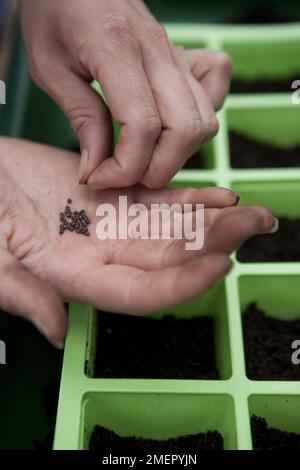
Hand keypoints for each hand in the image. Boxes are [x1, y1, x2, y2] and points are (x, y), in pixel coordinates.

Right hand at [0, 137, 275, 347]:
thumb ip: (18, 291)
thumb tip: (55, 329)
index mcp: (74, 275)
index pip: (138, 293)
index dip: (181, 285)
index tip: (221, 265)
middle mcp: (101, 254)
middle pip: (167, 260)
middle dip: (214, 246)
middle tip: (254, 226)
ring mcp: (111, 223)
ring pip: (170, 229)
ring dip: (212, 223)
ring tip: (250, 213)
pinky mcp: (112, 193)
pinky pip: (158, 199)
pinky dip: (188, 197)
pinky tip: (218, 194)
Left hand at [20, 0, 231, 188]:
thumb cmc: (54, 16)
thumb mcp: (50, 68)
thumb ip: (80, 119)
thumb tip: (97, 168)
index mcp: (116, 46)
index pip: (143, 126)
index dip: (126, 167)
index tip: (99, 176)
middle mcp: (158, 49)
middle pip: (185, 130)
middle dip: (156, 169)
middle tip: (124, 175)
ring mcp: (177, 51)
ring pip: (205, 120)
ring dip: (177, 153)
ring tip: (142, 157)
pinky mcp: (185, 54)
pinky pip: (215, 89)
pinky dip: (201, 118)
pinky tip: (170, 124)